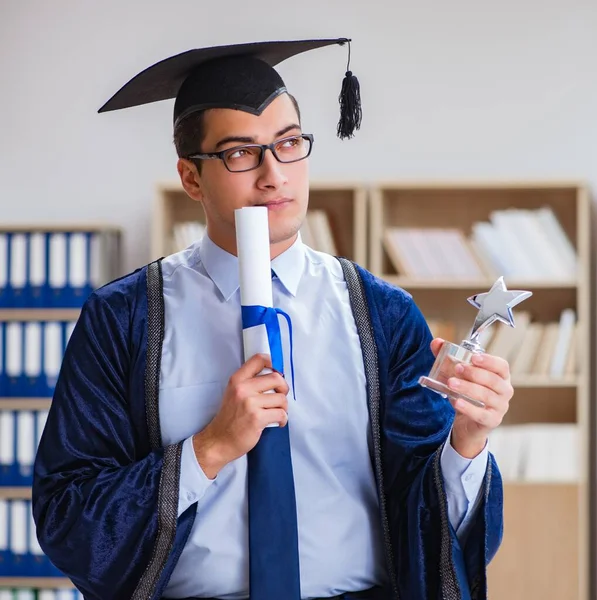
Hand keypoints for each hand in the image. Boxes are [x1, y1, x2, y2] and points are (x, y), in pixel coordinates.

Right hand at [193, 353, 288, 477]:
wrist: (218, 440)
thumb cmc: (229, 418)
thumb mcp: (234, 393)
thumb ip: (250, 382)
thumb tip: (276, 375)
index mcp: (237, 380)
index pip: (259, 359)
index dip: (274, 363)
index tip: (278, 372)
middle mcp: (243, 388)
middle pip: (276, 378)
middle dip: (284, 388)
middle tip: (280, 397)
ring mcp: (250, 403)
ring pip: (281, 398)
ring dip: (283, 407)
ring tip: (276, 412)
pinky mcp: (257, 418)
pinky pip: (281, 414)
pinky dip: (283, 419)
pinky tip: (277, 422)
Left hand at [430, 338, 512, 458]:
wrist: (467, 422)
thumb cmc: (467, 394)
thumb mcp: (457, 375)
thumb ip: (447, 358)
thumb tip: (437, 342)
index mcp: (500, 376)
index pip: (501, 366)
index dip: (489, 361)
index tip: (473, 357)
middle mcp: (504, 391)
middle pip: (494, 380)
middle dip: (474, 373)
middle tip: (457, 368)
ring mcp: (500, 407)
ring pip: (486, 396)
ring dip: (468, 388)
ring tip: (451, 383)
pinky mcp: (491, 420)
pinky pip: (481, 414)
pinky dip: (468, 408)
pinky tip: (456, 401)